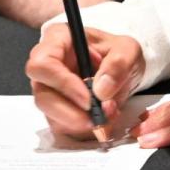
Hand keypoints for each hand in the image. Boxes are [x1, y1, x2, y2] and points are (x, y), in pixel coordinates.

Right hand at [26, 25, 144, 141]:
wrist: (123, 68)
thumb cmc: (118, 52)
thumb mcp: (128, 49)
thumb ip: (118, 64)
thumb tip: (101, 90)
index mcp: (58, 40)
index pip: (42, 64)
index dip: (62, 84)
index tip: (89, 98)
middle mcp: (47, 66)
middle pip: (42, 95)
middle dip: (71, 112)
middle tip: (98, 117)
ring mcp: (49, 90)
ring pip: (50, 114)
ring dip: (79, 122)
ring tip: (107, 115)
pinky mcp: (56, 110)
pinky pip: (61, 126)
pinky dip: (83, 129)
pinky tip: (103, 119)